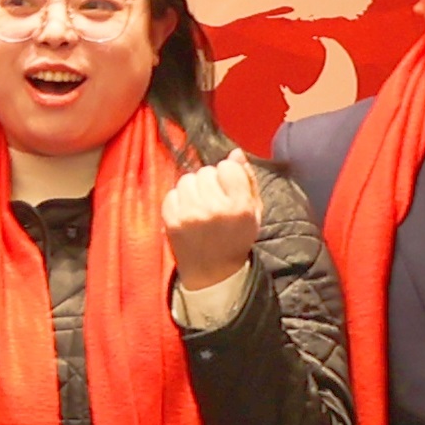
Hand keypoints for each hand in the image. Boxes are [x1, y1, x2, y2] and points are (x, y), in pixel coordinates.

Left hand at [161, 149, 267, 295]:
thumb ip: (247, 179)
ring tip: (200, 207)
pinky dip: (179, 200)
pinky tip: (188, 214)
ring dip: (193, 189)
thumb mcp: (254, 212)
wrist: (213, 271)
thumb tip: (235, 152)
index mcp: (239, 207)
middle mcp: (214, 209)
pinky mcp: (171, 220)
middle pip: (205, 172)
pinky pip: (172, 193)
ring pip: (187, 179)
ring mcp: (190, 215)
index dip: (228, 175)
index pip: (227, 167)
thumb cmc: (236, 238)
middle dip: (210, 182)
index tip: (229, 189)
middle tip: (214, 201)